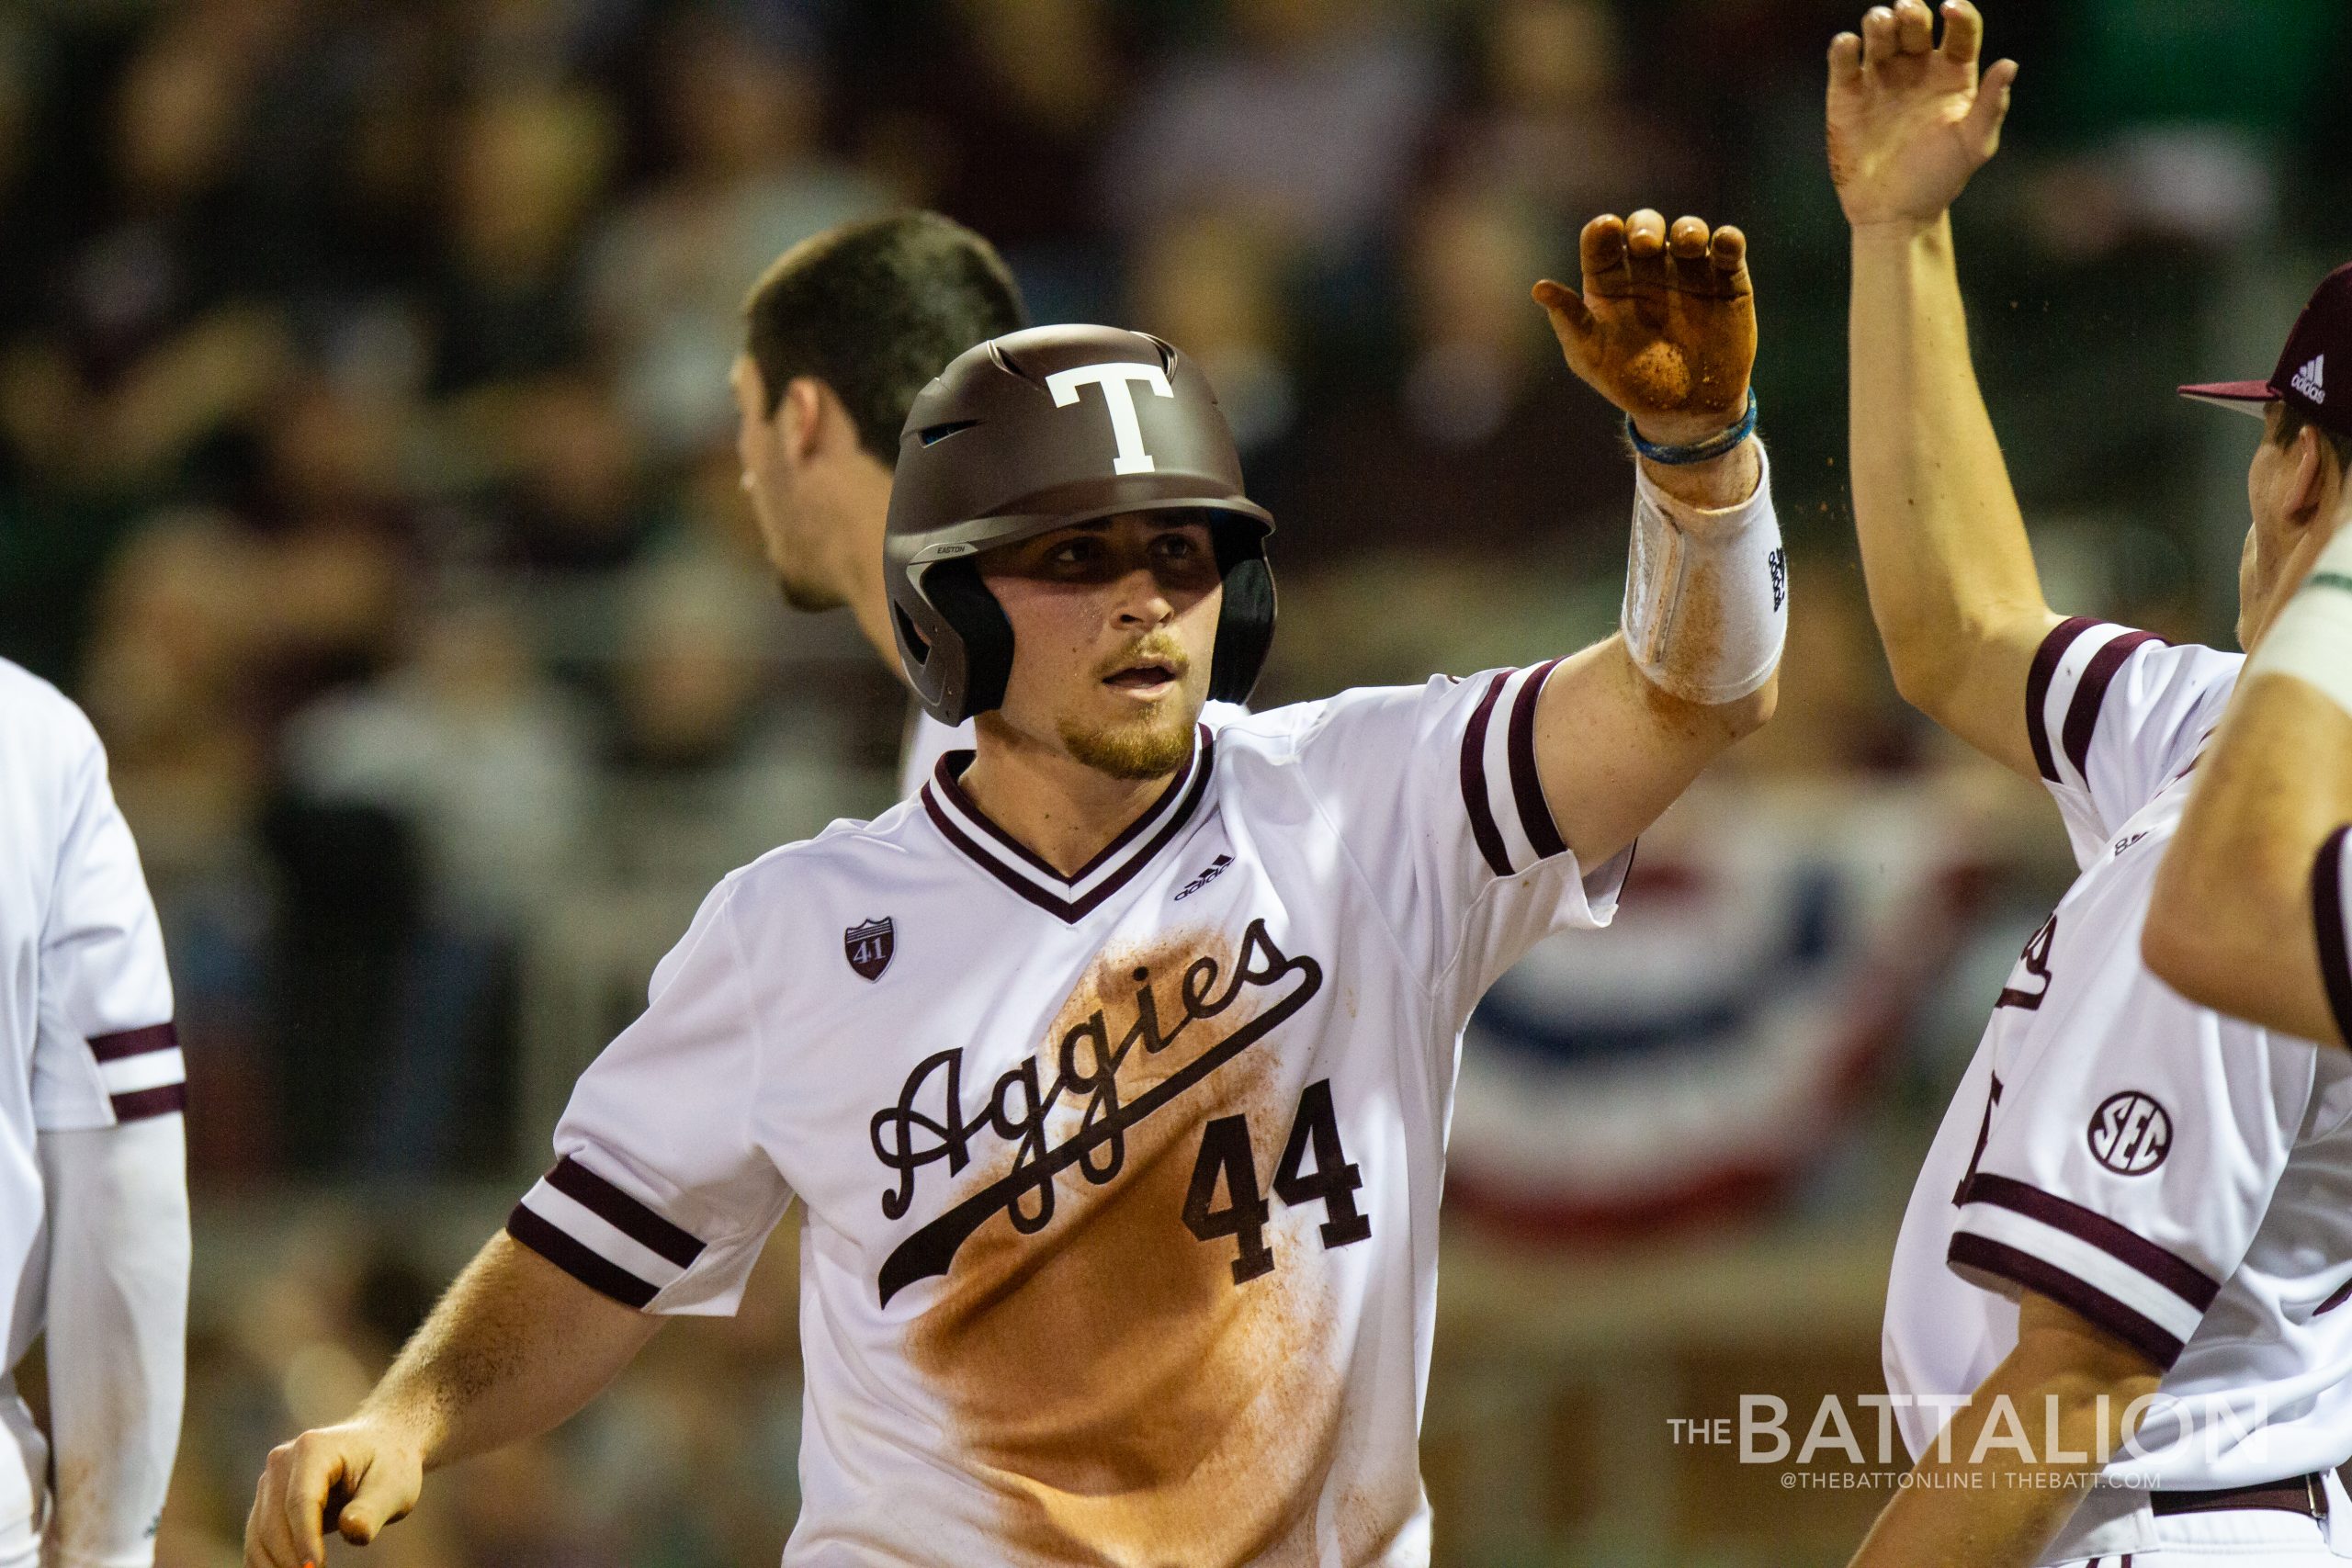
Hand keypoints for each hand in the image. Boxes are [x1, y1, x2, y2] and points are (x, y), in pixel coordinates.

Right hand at [245, 1421, 422, 1566]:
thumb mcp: (394, 1484)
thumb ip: (372, 1509)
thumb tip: (353, 1531)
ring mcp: (270, 1481)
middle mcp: (282, 1461)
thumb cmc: (390, 1464)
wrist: (381, 1445)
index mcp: (313, 1449)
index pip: (301, 1502)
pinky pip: (258, 1540)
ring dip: (275, 1567)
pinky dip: (268, 1564)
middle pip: (275, 1523)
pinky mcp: (267, 1502)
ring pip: (260, 1536)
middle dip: (290, 1561)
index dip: (305, 1540)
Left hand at [1535, 210, 1754, 446]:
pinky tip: (1725, 244)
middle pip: (1645, 227)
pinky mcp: (1727, 280)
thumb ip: (1569, 321)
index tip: (1605, 230)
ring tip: (1688, 244)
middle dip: (1645, 226)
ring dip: (1688, 229)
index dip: (1602, 231)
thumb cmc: (1629, 383)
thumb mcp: (1592, 357)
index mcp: (1609, 279)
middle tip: (1644, 244)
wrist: (1684, 411)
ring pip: (1688, 231)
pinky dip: (1729, 240)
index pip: (1601, 241)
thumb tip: (1539, 288)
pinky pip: (1729, 249)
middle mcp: (1648, 267)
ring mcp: (1688, 270)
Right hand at [1828, 0, 2018, 226]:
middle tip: (1906, 14)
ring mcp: (1880, 79)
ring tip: (1880, 24)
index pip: (1961, 29)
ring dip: (1879, 21)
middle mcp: (1917, 69)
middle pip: (1916, 23)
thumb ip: (1992, 106)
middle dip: (1911, 12)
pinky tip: (1849, 45)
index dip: (1959, 13)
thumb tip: (2009, 64)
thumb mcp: (1973, 145)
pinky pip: (1844, 61)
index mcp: (1953, 74)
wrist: (1893, 212)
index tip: (1949, 9)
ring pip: (1880, 33)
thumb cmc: (1938, 180)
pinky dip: (1844, 47)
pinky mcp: (1846, 95)